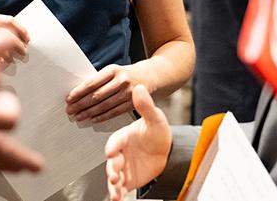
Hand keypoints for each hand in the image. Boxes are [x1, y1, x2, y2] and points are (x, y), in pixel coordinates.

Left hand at [66, 64, 138, 122]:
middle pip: (96, 96)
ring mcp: (128, 93)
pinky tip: (92, 119)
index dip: (79, 92)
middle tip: (70, 110)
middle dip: (80, 104)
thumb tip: (79, 92)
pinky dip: (101, 117)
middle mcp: (121, 81)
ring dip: (88, 112)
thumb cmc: (126, 73)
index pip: (92, 83)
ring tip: (78, 116)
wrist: (150, 76)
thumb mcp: (113, 70)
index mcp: (113, 70)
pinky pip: (113, 112)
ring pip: (104, 106)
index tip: (69, 98)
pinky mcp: (132, 104)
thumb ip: (99, 79)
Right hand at [104, 85, 170, 200]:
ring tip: (115, 190)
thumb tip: (140, 87)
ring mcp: (123, 167)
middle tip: (114, 174)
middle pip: (113, 161)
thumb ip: (146, 106)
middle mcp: (121, 152)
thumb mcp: (155, 118)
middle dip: (112, 168)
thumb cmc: (156, 132)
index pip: (116, 140)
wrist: (164, 151)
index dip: (113, 146)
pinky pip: (119, 188)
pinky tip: (117, 198)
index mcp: (124, 136)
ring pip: (113, 176)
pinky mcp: (127, 180)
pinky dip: (117, 193)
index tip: (112, 151)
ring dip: (113, 183)